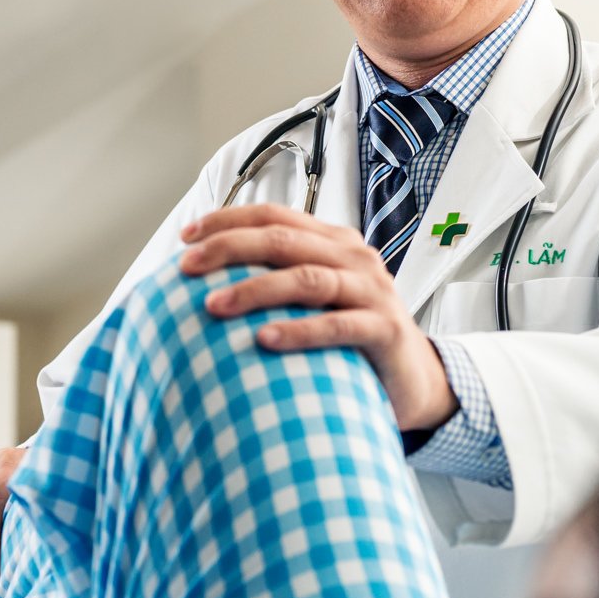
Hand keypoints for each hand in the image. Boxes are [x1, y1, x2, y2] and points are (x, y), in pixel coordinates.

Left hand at [179, 204, 456, 433]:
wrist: (413, 380)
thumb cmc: (350, 339)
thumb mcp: (314, 300)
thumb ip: (276, 281)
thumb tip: (204, 280)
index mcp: (333, 242)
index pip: (274, 217)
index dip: (228, 220)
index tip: (185, 237)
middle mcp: (354, 258)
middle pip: (284, 241)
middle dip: (229, 248)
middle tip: (186, 267)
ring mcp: (373, 291)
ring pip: (307, 279)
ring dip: (255, 290)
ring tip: (212, 306)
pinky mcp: (385, 330)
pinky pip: (338, 326)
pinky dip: (298, 331)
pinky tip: (263, 340)